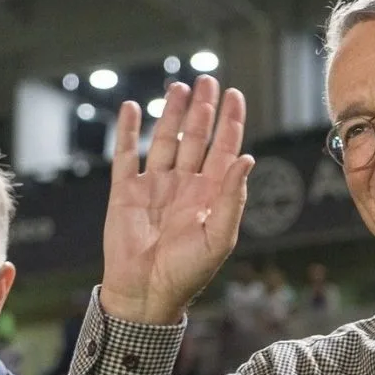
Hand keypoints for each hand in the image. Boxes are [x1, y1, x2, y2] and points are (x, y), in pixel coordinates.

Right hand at [99, 75, 254, 323]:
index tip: (235, 95)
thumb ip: (233, 197)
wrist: (146, 294)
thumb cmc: (187, 273)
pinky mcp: (126, 192)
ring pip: (165, 141)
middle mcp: (186, 186)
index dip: (230, 122)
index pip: (224, 150)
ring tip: (180, 87)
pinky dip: (129, 132)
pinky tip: (135, 108)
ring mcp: (156, 187)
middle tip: (208, 80)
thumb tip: (248, 158)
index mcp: (211, 195)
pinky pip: (127, 156)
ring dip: (172, 114)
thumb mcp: (219, 237)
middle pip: (197, 138)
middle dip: (203, 109)